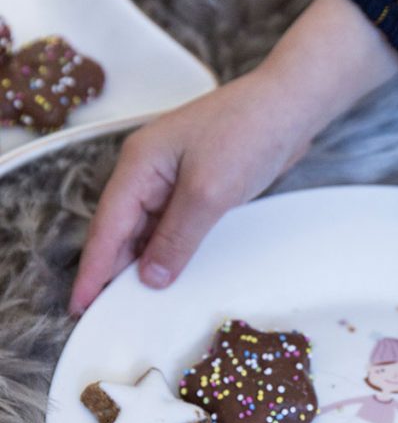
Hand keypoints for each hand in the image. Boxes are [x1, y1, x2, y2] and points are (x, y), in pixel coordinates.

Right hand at [69, 0, 397, 314]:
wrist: (291, 107)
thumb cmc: (250, 133)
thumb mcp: (209, 193)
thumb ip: (177, 238)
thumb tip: (150, 277)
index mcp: (139, 164)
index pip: (107, 226)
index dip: (94, 269)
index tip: (80, 306)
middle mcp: (148, 171)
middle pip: (121, 230)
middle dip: (112, 271)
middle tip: (106, 316)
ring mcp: (171, 178)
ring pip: (146, 231)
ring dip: (141, 264)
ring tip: (135, 306)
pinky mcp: (195, 186)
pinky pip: (171, 226)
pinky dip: (167, 251)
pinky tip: (169, 276)